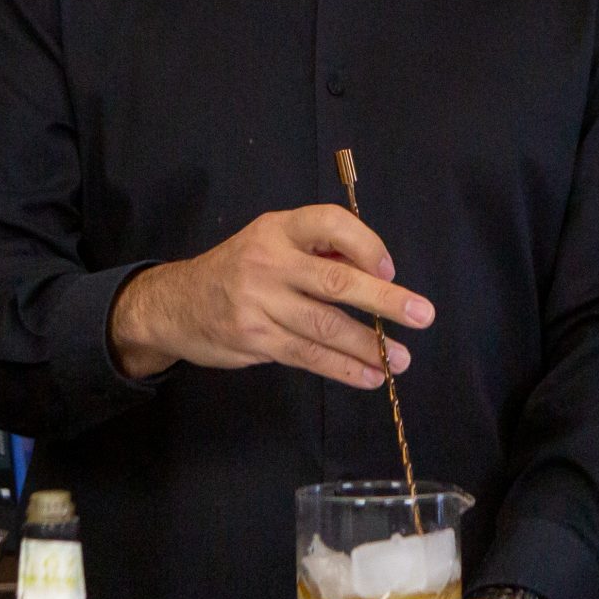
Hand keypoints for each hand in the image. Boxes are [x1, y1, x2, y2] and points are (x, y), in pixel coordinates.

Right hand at [108, 204, 435, 388]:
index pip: (330, 224)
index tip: (389, 269)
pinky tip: (370, 375)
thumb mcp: (271, 242)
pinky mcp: (255, 339)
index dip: (366, 244)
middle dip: (384, 299)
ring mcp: (259, 302)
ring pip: (325, 326)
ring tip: (401, 358)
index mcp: (278, 228)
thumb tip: (377, 273)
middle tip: (422, 315)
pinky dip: (343, 368)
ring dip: (368, 345)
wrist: (176, 304)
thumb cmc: (238, 270)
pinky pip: (308, 355)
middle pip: (335, 281)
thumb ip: (319, 252)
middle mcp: (268, 261)